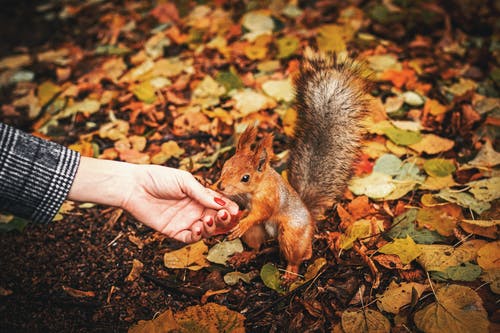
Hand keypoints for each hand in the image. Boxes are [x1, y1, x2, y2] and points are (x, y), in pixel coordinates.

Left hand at [122, 166, 238, 241]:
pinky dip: (197, 236)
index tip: (237, 211)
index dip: (229, 209)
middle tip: (225, 216)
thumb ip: (203, 194)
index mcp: (199, 196)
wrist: (134, 187)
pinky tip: (198, 228)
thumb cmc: (158, 178)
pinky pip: (189, 238)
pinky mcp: (173, 231)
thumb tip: (222, 204)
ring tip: (209, 220)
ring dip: (211, 228)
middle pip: (216, 219)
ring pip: (206, 230)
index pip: (219, 205)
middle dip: (223, 220)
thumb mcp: (184, 181)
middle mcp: (194, 210)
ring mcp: (184, 221)